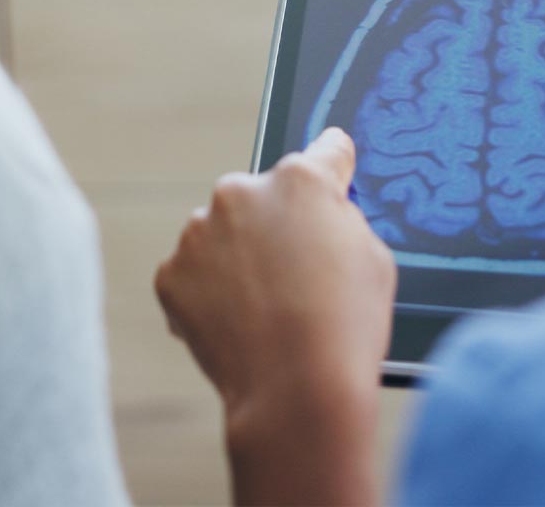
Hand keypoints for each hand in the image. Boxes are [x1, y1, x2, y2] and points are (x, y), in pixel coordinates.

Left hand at [155, 128, 395, 506]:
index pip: (323, 152)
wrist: (296, 393)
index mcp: (300, 180)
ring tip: (266, 309)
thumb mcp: (374, 258)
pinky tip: (239, 324)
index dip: (332, 167)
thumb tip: (326, 209)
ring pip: (220, 235)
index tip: (332, 164)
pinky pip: (192, 274)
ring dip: (236, 258)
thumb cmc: (346, 328)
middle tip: (294, 275)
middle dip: (274, 225)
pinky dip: (208, 294)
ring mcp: (198, 232)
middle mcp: (240, 192)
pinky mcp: (171, 274)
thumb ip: (343, 218)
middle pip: (260, 198)